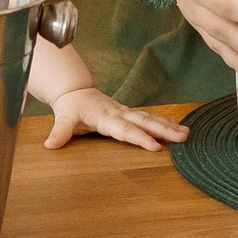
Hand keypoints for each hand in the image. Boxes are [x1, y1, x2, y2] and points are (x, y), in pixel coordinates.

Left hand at [44, 87, 185, 151]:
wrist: (74, 91)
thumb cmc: (70, 107)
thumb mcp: (62, 118)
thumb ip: (59, 132)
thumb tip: (50, 145)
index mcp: (105, 116)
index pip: (124, 129)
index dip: (139, 138)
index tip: (155, 147)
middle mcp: (119, 112)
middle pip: (144, 122)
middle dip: (163, 130)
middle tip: (182, 138)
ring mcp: (125, 111)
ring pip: (150, 118)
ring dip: (168, 126)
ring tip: (186, 134)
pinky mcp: (129, 113)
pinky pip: (149, 117)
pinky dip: (164, 122)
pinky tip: (178, 127)